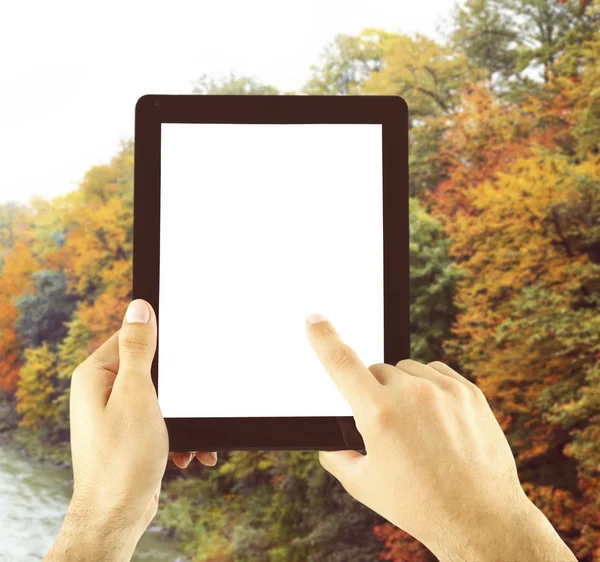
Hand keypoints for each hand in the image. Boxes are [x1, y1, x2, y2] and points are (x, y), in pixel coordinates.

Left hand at [45, 299, 216, 560]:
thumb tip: (138, 307)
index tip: (183, 357)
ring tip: (192, 439)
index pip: (132, 336)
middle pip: (150, 369)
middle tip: (189, 404)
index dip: (161, 343)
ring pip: (160, 398)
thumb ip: (138, 349)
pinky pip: (158, 421)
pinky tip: (187, 452)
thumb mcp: (136, 393)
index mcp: (95, 374)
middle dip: (177, 390)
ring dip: (181, 417)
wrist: (117, 514)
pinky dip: (176, 434)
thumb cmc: (124, 458)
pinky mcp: (127, 434)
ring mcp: (114, 414)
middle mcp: (100, 391)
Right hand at [305, 314, 576, 561]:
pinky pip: (435, 372)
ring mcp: (443, 390)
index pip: (341, 363)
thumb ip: (338, 458)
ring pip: (405, 370)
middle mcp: (411, 394)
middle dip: (373, 392)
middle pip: (375, 370)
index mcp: (379, 414)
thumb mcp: (365, 485)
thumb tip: (328, 446)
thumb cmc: (420, 505)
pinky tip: (434, 418)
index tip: (314, 318)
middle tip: (386, 425)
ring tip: (415, 426)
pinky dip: (428, 387)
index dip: (323, 337)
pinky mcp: (469, 391)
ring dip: (401, 388)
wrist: (482, 518)